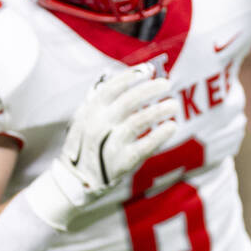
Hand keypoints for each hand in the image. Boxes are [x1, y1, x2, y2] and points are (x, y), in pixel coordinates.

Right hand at [51, 65, 177, 208]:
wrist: (76, 180)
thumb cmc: (88, 142)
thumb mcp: (88, 117)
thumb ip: (109, 97)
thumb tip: (141, 72)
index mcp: (91, 110)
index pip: (113, 87)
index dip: (132, 76)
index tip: (149, 70)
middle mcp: (99, 124)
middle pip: (128, 101)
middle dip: (149, 90)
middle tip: (167, 84)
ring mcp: (110, 143)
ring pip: (138, 122)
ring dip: (158, 111)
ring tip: (174, 105)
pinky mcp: (122, 161)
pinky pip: (144, 146)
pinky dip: (160, 135)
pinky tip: (172, 126)